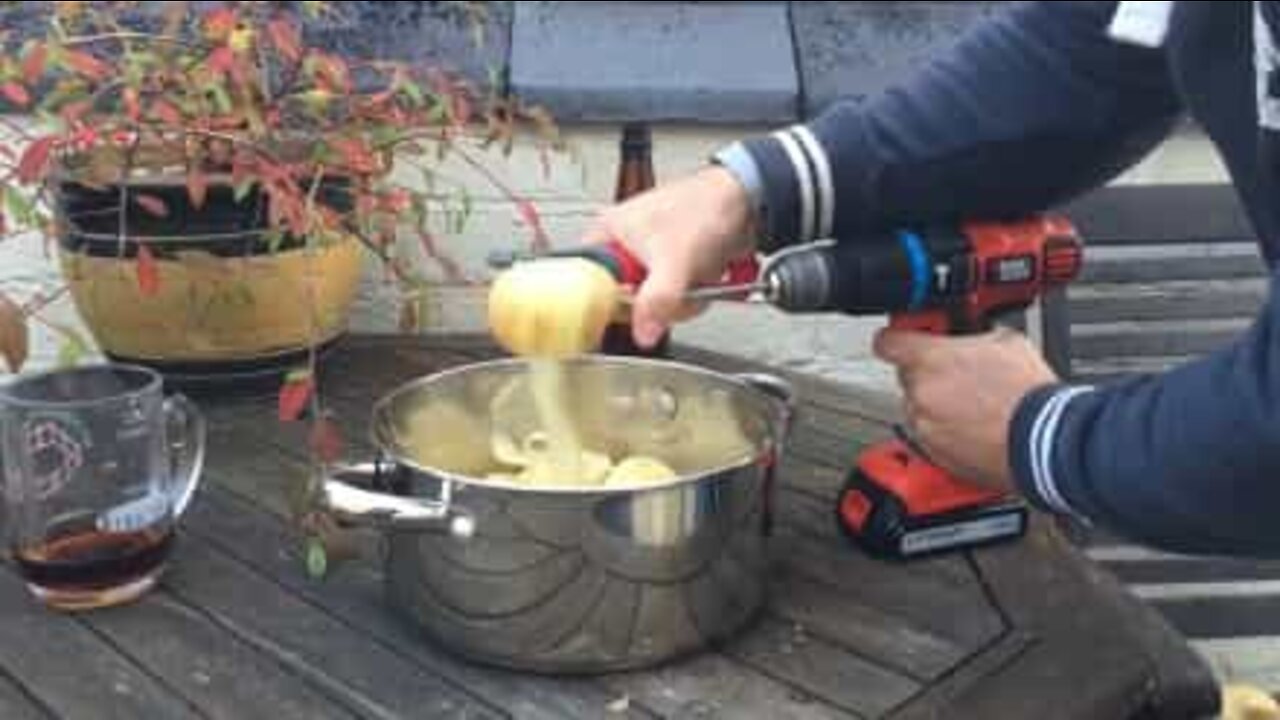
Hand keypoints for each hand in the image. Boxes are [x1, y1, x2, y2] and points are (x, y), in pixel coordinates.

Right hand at [581, 166, 755, 347]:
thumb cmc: (707, 209)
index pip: (589, 282)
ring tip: (697, 276)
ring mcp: (651, 255)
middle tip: (676, 286)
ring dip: (683, 298)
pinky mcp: (675, 264)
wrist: (749, 202)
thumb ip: (656, 302)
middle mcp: (625, 243)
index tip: (633, 308)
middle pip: (627, 299)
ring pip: (655, 302)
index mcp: (608, 232)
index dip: (610, 302)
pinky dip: (694, 293)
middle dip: (660, 301)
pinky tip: (705, 278)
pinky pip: (675, 296)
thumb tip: (643, 333)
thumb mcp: (675, 261)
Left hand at [873, 326, 1058, 490]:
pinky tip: (977, 428)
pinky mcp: (935, 455)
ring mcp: (924, 427)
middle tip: (960, 377)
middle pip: (908, 378)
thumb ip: (974, 337)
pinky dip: (948, 433)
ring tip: (977, 408)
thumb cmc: (1029, 395)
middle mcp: (919, 394)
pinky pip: (932, 437)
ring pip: (920, 410)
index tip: (905, 340)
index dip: (898, 339)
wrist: (1045, 441)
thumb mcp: (1007, 341)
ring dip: (939, 407)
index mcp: (929, 360)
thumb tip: (972, 338)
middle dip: (929, 375)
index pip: (888, 342)